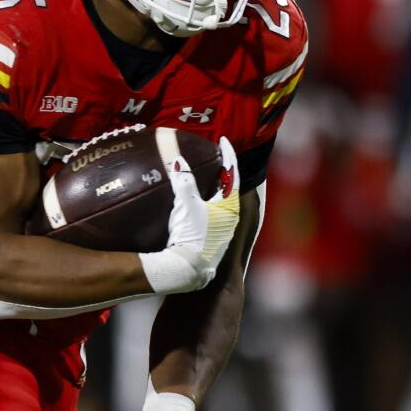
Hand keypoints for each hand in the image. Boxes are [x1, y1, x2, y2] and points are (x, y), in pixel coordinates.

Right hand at [139, 132, 239, 293]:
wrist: (188, 270)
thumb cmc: (190, 235)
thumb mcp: (185, 204)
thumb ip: (183, 180)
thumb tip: (179, 161)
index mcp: (230, 204)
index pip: (231, 172)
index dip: (227, 154)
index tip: (223, 141)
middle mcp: (232, 216)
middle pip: (230, 187)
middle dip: (223, 172)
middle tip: (215, 157)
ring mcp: (225, 230)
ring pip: (223, 202)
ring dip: (215, 189)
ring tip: (206, 177)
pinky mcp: (215, 240)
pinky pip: (214, 214)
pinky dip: (209, 203)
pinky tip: (199, 204)